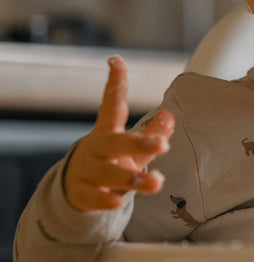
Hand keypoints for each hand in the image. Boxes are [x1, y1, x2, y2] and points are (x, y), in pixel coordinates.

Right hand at [63, 56, 173, 211]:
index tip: (116, 61)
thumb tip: (169, 116)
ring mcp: (87, 171)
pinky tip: (118, 201)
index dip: (115, 84)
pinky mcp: (82, 194)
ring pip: (109, 174)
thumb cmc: (111, 162)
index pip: (111, 105)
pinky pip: (94, 198)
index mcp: (107, 132)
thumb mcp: (131, 149)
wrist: (76, 191)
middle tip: (162, 145)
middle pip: (116, 144)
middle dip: (139, 144)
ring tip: (155, 182)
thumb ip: (151, 135)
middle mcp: (96, 149)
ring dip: (133, 178)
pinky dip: (106, 200)